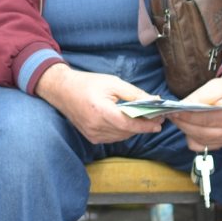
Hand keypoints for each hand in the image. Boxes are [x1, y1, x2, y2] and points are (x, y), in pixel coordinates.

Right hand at [34, 64, 163, 144]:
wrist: (62, 90)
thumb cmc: (87, 83)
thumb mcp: (112, 83)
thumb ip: (134, 94)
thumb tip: (154, 100)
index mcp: (100, 111)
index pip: (128, 124)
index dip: (145, 125)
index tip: (159, 122)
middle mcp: (96, 126)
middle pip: (127, 131)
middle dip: (142, 125)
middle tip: (154, 116)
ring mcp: (93, 134)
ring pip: (122, 136)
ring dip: (133, 128)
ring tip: (141, 117)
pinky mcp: (91, 137)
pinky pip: (113, 137)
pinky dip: (122, 130)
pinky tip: (123, 120)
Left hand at [170, 76, 221, 150]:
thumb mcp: (214, 87)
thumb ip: (199, 97)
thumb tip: (182, 105)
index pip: (203, 119)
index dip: (186, 115)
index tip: (173, 110)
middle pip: (198, 131)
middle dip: (182, 122)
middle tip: (170, 113)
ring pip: (196, 139)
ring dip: (184, 128)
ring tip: (177, 118)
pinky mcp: (217, 145)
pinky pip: (197, 145)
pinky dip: (190, 137)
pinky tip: (188, 126)